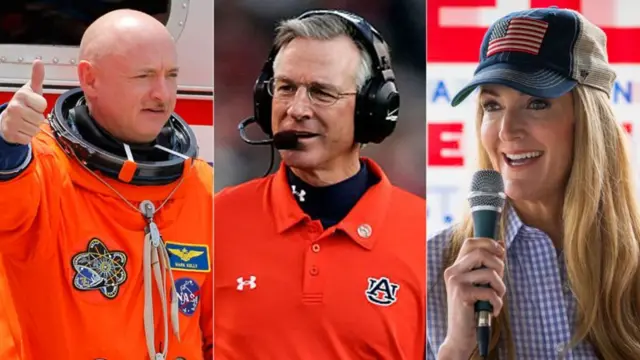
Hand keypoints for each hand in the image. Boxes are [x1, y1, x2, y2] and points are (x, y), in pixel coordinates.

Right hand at [0, 60, 46, 144]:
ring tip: (24, 121)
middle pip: (40, 119)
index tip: (33, 104)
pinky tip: (20, 129)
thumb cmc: (23, 103)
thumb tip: (38, 61)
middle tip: (28, 114)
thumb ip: (37, 77)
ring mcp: (11, 121)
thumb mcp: (31, 89)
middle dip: (37, 118)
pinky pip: (29, 138)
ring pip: (35, 129)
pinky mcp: (11, 134)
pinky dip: (26, 136)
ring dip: (32, 127)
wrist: (7, 118)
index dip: (40, 106)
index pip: (43, 105)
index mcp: (21, 95)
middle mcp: (15, 107)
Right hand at [440, 237, 505, 358]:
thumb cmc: (472, 310)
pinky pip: (490, 292)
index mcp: (456, 267)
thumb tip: (500, 245)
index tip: (501, 253)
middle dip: (499, 265)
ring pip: (490, 273)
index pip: (471, 242)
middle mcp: (452, 272)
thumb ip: (486, 266)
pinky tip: (493, 310)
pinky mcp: (462, 295)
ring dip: (501, 288)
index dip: (489, 243)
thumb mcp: (479, 285)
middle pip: (482, 253)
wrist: (460, 336)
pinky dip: (498, 303)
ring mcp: (456, 282)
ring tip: (496, 299)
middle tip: (498, 282)